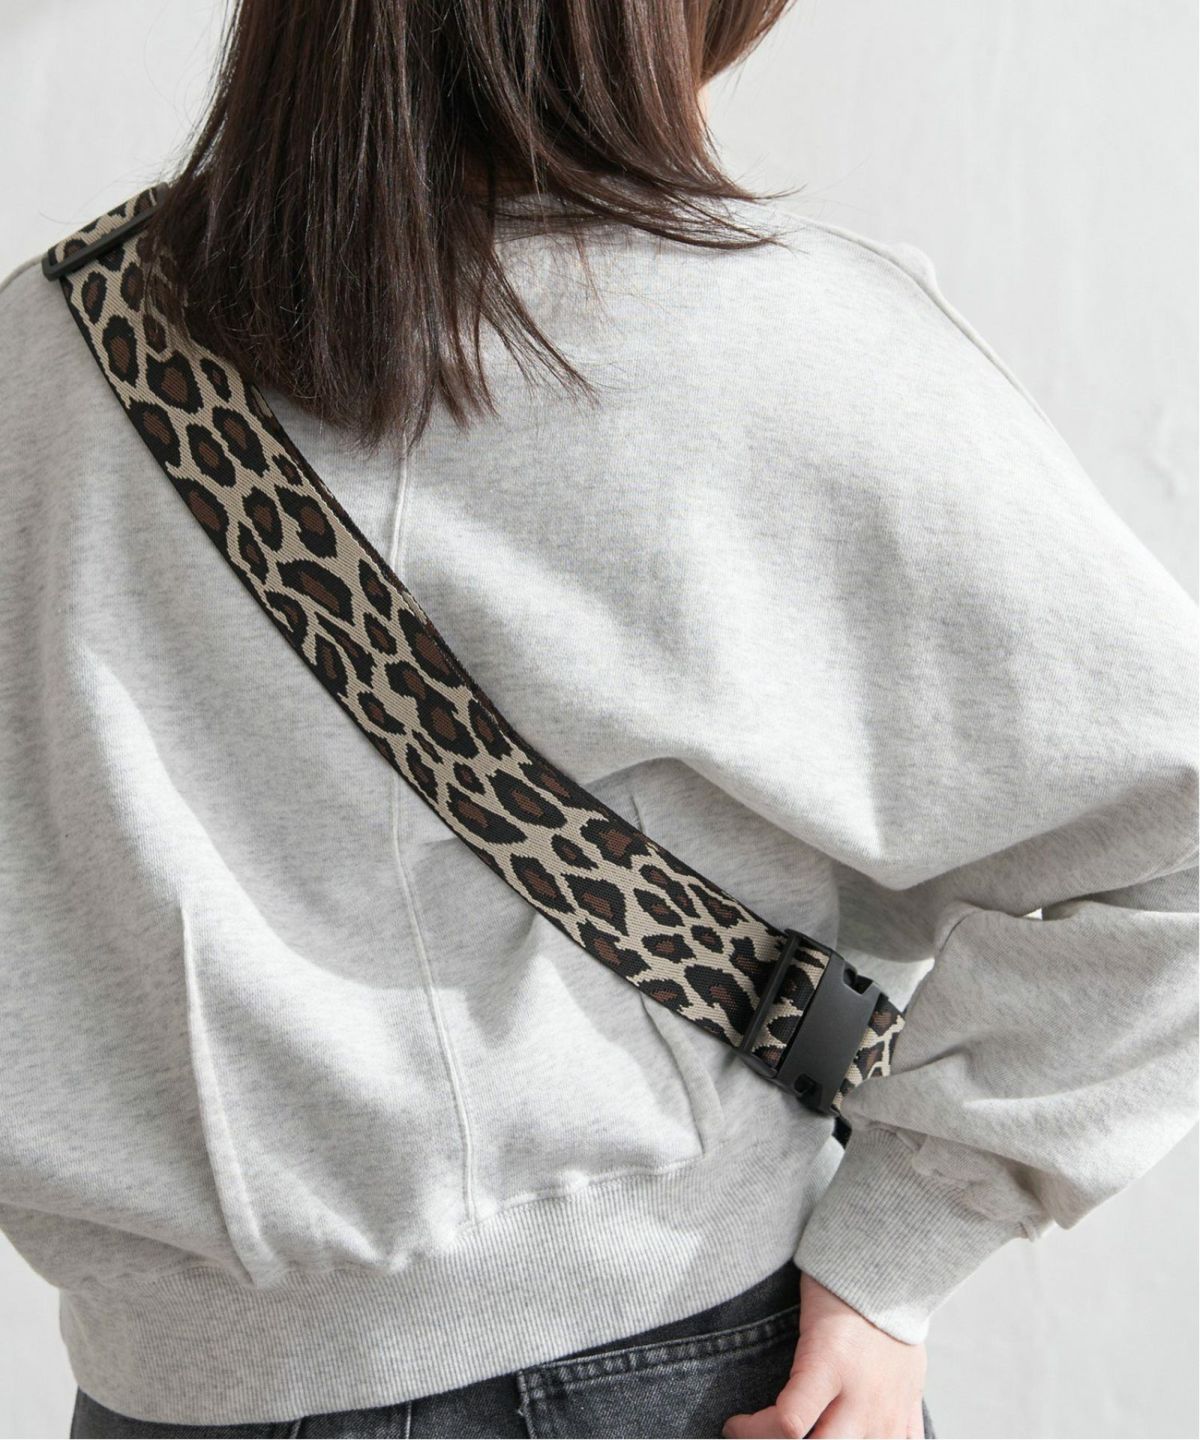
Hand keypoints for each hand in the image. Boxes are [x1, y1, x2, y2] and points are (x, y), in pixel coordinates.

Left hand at [721, 1271, 926, 1438]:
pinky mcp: (908, 1416)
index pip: (788, 1422)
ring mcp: (889, 1412)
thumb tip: (765, 1407)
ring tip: (807, 1434)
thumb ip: (794, 1373)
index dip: (754, 1432)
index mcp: (829, 1366)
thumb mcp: (807, 1326)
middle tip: (767, 1437)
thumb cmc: (837, 1296)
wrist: (889, 1276)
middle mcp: (862, 1397)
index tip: (734, 1424)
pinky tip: (844, 1436)